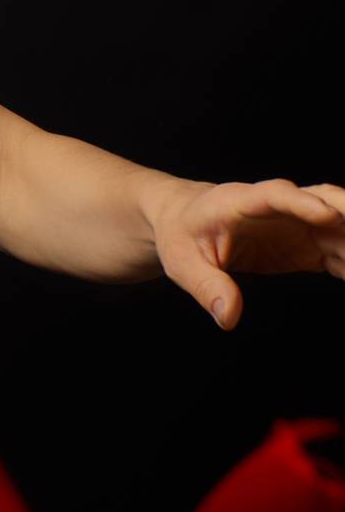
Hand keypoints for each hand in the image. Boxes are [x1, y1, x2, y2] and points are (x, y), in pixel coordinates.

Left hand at [149, 178, 344, 328]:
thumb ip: (205, 285)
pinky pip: (344, 252)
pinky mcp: (311, 243)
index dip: (302, 202)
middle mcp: (280, 207)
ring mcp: (300, 223)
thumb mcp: (182, 261)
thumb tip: (227, 316)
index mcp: (241, 201)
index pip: (275, 195)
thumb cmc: (182, 235)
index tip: (327, 215)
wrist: (188, 220)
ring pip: (344, 227)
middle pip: (326, 200)